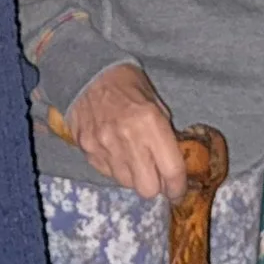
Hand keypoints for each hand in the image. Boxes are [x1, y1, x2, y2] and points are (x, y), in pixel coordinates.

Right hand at [72, 62, 186, 200]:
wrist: (86, 72)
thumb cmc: (126, 83)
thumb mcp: (155, 103)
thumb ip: (164, 135)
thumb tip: (172, 164)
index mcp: (150, 123)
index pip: (171, 170)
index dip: (178, 187)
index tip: (178, 192)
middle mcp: (128, 139)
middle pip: (147, 189)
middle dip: (155, 186)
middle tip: (156, 175)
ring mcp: (104, 147)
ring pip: (126, 184)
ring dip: (134, 177)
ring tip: (134, 159)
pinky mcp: (87, 150)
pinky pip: (108, 173)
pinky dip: (116, 168)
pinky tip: (116, 152)